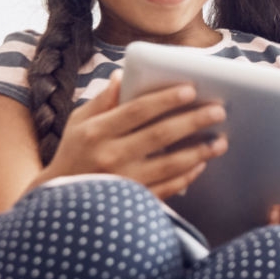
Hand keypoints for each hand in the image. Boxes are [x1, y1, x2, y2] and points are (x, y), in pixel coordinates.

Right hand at [43, 80, 226, 198]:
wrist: (59, 200)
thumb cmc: (73, 153)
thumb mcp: (78, 122)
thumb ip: (103, 101)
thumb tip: (124, 75)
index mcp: (96, 131)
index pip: (137, 110)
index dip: (166, 99)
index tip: (191, 90)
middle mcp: (110, 156)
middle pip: (160, 135)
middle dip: (193, 121)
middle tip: (219, 111)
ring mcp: (123, 182)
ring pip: (170, 165)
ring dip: (199, 152)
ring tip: (221, 141)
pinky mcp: (132, 203)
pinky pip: (167, 189)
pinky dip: (187, 177)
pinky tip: (201, 165)